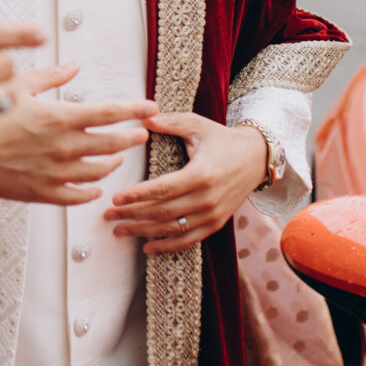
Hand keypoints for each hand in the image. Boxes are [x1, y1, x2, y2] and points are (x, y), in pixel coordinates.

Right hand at [0, 65, 154, 205]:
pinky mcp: (43, 192)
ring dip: (112, 163)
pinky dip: (91, 191)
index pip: (109, 112)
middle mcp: (63, 146)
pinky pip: (77, 195)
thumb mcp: (16, 86)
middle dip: (131, 137)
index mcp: (59, 117)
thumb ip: (50, 77)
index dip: (133, 109)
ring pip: (98, 171)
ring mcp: (55, 172)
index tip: (151, 107)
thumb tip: (73, 66)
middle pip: (111, 143)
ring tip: (118, 157)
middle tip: (142, 133)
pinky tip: (96, 187)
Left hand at [102, 113, 268, 253]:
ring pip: (172, 229)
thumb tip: (143, 117)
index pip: (161, 189)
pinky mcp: (217, 223)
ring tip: (119, 230)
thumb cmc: (222, 139)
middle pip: (162, 212)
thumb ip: (170, 123)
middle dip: (132, 215)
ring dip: (143, 232)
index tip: (115, 199)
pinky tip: (147, 247)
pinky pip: (189, 240)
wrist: (256, 158)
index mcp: (200, 174)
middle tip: (108, 216)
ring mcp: (213, 214)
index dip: (136, 196)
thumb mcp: (197, 125)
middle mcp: (207, 198)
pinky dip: (167, 246)